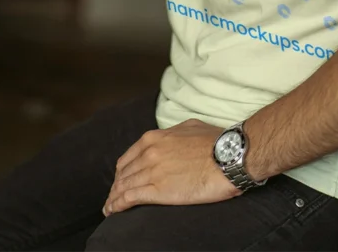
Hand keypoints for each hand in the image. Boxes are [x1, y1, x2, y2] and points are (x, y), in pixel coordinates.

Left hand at [103, 119, 237, 215]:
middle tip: (113, 197)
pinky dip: (118, 205)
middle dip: (116, 186)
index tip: (121, 179)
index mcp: (155, 138)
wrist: (228, 156)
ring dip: (114, 198)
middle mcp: (149, 153)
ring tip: (109, 208)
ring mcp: (152, 171)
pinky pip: (130, 198)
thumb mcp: (189, 127)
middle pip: (124, 173)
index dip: (123, 170)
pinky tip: (113, 211)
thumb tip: (170, 138)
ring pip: (124, 186)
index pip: (129, 157)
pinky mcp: (158, 190)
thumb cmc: (215, 141)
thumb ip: (173, 134)